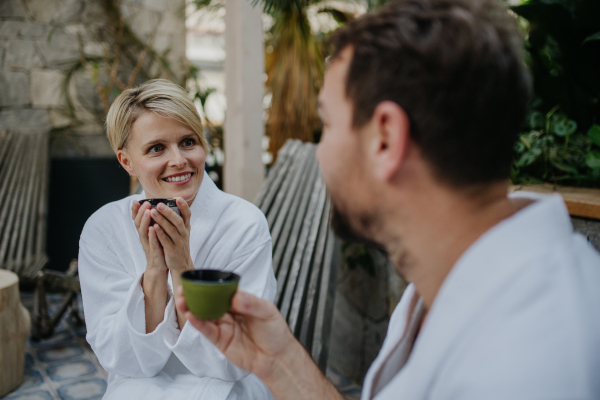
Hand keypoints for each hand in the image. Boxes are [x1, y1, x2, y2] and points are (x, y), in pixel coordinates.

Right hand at [131, 200, 166, 275]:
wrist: (159, 267)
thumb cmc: (157, 248)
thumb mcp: (153, 235)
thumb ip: (152, 223)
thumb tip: (152, 209)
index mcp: (144, 232)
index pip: (137, 220)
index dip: (135, 211)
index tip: (136, 200)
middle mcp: (144, 237)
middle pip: (138, 224)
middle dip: (141, 212)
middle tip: (145, 202)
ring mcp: (148, 245)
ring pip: (144, 232)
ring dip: (145, 221)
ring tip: (148, 212)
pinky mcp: (154, 252)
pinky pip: (152, 243)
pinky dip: (152, 235)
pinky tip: (153, 228)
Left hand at [150, 198, 193, 274]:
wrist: (181, 264)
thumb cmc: (178, 244)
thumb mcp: (182, 232)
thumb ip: (177, 220)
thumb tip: (169, 205)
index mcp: (186, 227)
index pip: (187, 215)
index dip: (184, 206)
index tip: (177, 198)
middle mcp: (184, 233)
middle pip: (178, 221)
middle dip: (168, 212)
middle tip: (159, 204)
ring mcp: (179, 242)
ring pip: (171, 229)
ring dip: (161, 220)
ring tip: (152, 212)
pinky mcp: (172, 250)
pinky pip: (166, 240)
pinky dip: (160, 233)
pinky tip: (153, 227)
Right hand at [175, 288, 295, 381]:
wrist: (276, 358)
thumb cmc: (274, 332)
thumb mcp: (267, 312)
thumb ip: (252, 304)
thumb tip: (235, 297)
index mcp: (240, 300)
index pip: (221, 289)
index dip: (209, 284)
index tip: (198, 279)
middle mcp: (229, 312)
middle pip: (208, 301)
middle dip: (195, 295)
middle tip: (184, 289)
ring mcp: (223, 326)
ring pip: (204, 315)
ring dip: (192, 308)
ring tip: (182, 301)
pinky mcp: (220, 340)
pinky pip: (207, 330)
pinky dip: (198, 323)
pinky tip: (191, 316)